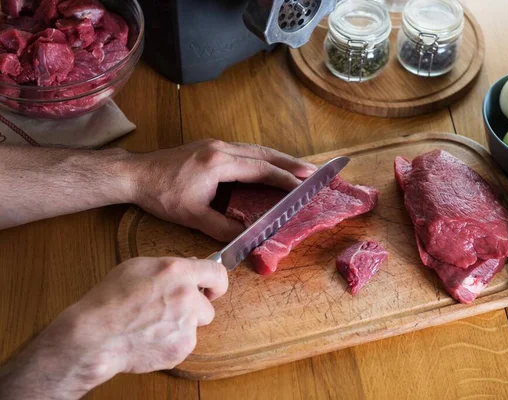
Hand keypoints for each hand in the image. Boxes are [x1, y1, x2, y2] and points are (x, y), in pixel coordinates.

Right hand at [0, 257, 227, 399]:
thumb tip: (193, 266)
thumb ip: (170, 267)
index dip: (217, 282)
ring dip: (182, 327)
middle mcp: (187, 297)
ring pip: (196, 327)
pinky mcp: (182, 348)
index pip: (216, 273)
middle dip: (194, 310)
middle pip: (208, 307)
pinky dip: (172, 343)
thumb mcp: (137, 267)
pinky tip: (150, 338)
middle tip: (168, 311)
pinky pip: (184, 344)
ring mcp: (187, 325)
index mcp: (178, 272)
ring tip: (153, 326)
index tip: (213, 288)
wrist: (95, 336)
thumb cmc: (110, 299)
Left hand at [131, 140, 315, 241]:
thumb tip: (247, 236)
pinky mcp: (210, 145)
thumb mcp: (192, 216)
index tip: (304, 186)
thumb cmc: (161, 195)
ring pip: (255, 149)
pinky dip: (262, 157)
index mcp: (218, 163)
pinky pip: (244, 149)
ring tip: (299, 167)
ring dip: (278, 158)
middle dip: (290, 162)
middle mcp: (221, 148)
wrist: (135, 174)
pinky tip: (268, 164)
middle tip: (314, 171)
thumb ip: (222, 227)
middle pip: (264, 153)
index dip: (285, 179)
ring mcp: (215, 143)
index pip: (261, 170)